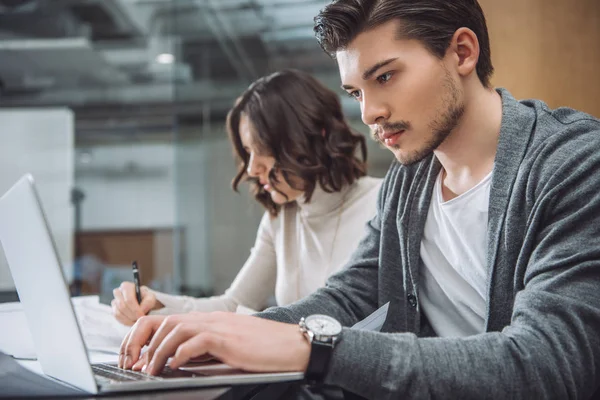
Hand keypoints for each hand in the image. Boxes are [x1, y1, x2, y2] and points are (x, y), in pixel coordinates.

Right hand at [111, 281, 162, 325]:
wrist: (143, 303)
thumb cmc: (146, 299)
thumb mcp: (151, 298)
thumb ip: (147, 303)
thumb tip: (140, 310)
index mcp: (127, 286)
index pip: (128, 299)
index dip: (135, 309)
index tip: (141, 316)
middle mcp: (118, 292)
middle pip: (122, 306)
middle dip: (132, 315)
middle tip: (139, 320)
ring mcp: (114, 301)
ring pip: (118, 313)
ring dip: (128, 319)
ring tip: (137, 321)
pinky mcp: (113, 310)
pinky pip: (117, 317)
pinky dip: (125, 321)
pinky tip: (132, 322)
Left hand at [118, 312, 309, 375]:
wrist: (292, 345)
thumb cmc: (264, 349)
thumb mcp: (228, 346)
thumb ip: (204, 349)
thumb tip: (176, 361)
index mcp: (208, 320)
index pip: (165, 320)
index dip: (143, 337)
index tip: (134, 358)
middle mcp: (209, 319)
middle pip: (163, 322)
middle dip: (141, 344)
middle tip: (134, 366)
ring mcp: (218, 326)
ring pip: (174, 330)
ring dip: (156, 352)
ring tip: (150, 370)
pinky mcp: (227, 338)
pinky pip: (195, 341)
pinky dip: (179, 354)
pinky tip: (174, 366)